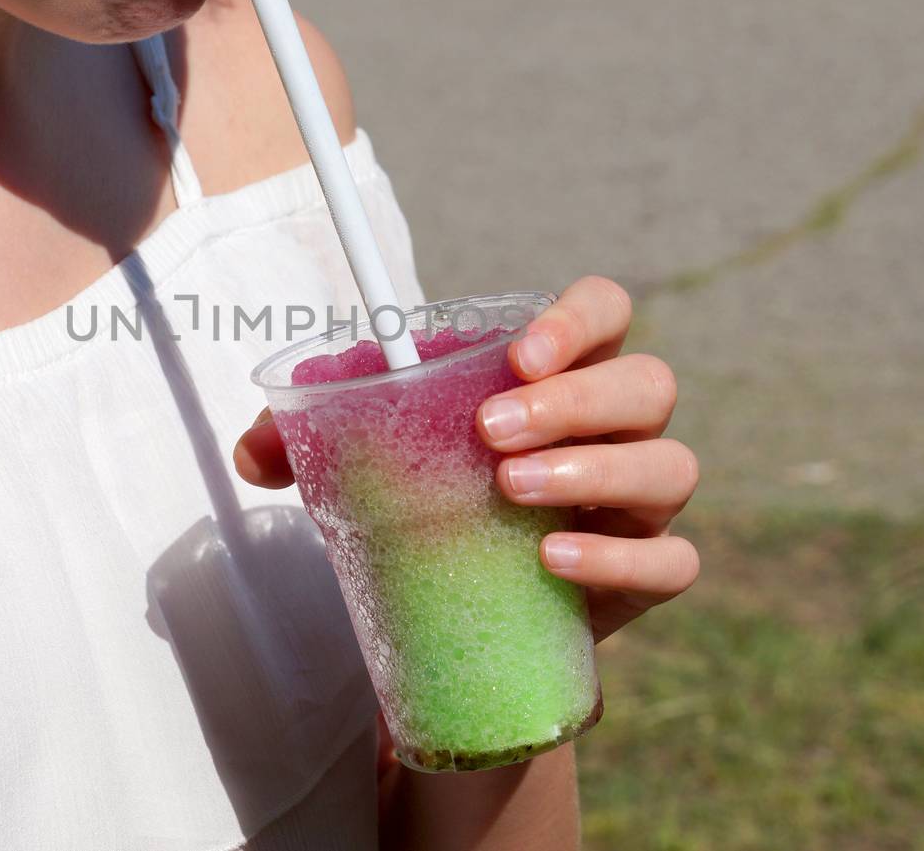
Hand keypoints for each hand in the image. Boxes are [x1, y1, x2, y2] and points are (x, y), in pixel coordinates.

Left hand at [232, 275, 699, 643]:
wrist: (461, 610)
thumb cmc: (427, 504)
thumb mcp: (362, 464)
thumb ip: (301, 441)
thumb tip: (254, 452)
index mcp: (562, 375)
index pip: (606, 313)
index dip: (579, 320)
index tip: (517, 353)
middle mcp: (617, 429)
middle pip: (647, 385)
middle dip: (575, 400)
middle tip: (490, 431)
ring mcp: (639, 502)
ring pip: (669, 467)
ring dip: (594, 471)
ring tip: (510, 490)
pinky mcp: (643, 573)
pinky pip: (670, 561)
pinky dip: (617, 559)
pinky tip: (551, 559)